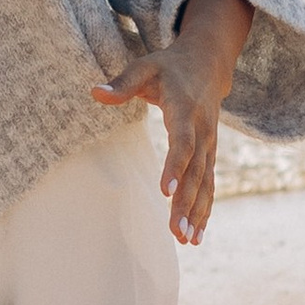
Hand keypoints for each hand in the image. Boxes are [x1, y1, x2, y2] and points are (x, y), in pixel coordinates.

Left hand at [92, 0, 255, 245]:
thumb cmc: (169, 67)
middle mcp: (203, 131)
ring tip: (187, 240)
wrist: (209, 64)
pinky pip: (209, 186)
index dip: (175, 166)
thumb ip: (122, 83)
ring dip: (197, 213)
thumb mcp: (145, 67)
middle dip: (186, 203)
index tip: (165, 191)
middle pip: (196, 172)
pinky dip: (204, 210)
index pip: (183, 143)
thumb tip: (94, 92)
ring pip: (205, 184)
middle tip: (176, 232)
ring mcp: (210, 145)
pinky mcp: (210, 155)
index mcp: (186, 110)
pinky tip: (196, 235)